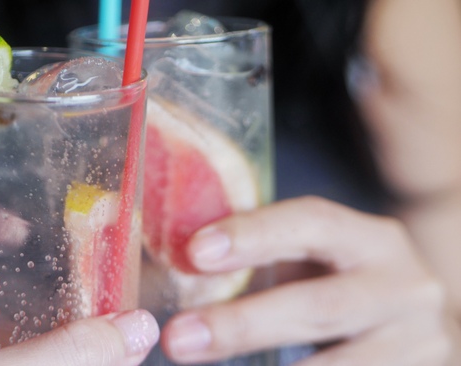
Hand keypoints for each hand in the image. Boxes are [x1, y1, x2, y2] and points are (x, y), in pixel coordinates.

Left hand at [160, 196, 460, 364]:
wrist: (409, 322)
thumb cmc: (340, 283)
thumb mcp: (313, 260)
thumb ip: (261, 258)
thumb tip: (172, 267)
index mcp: (371, 239)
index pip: (312, 222)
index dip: (254, 234)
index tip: (195, 252)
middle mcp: (402, 285)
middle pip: (319, 306)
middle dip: (243, 324)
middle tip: (179, 340)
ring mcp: (415, 339)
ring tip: (200, 363)